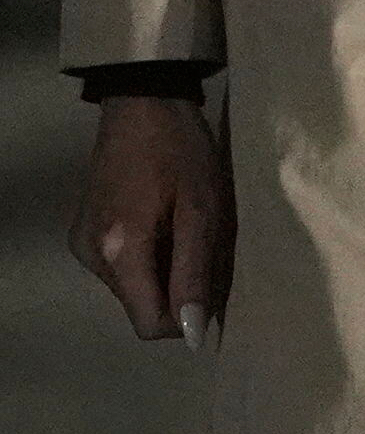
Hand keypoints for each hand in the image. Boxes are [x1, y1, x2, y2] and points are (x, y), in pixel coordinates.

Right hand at [70, 97, 234, 342]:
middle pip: (141, 304)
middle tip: (205, 244)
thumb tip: (192, 333)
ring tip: (185, 226)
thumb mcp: (202, 208)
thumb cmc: (181, 150)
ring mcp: (83, 244)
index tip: (213, 287)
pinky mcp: (84, 231)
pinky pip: (122, 265)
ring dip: (165, 269)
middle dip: (178, 288)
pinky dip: (149, 255)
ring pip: (133, 286)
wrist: (142, 100)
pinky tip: (164, 219)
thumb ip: (195, 271)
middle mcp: (91, 257)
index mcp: (119, 252)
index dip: (184, 318)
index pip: (148, 323)